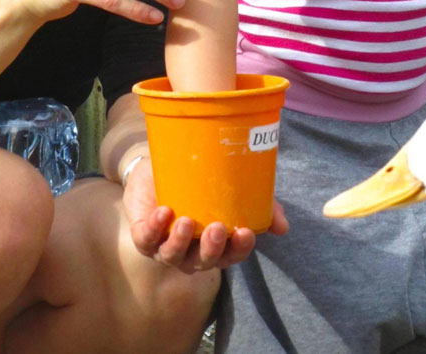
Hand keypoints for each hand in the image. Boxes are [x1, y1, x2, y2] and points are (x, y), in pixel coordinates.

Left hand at [122, 157, 288, 272]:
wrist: (166, 163)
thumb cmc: (205, 181)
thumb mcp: (235, 189)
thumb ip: (261, 206)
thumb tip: (283, 227)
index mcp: (216, 244)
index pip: (231, 255)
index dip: (239, 249)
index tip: (246, 232)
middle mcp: (192, 251)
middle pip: (203, 262)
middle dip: (211, 249)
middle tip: (217, 228)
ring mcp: (166, 245)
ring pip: (172, 257)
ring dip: (180, 243)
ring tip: (186, 221)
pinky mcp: (143, 233)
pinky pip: (146, 241)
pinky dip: (154, 230)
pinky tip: (164, 212)